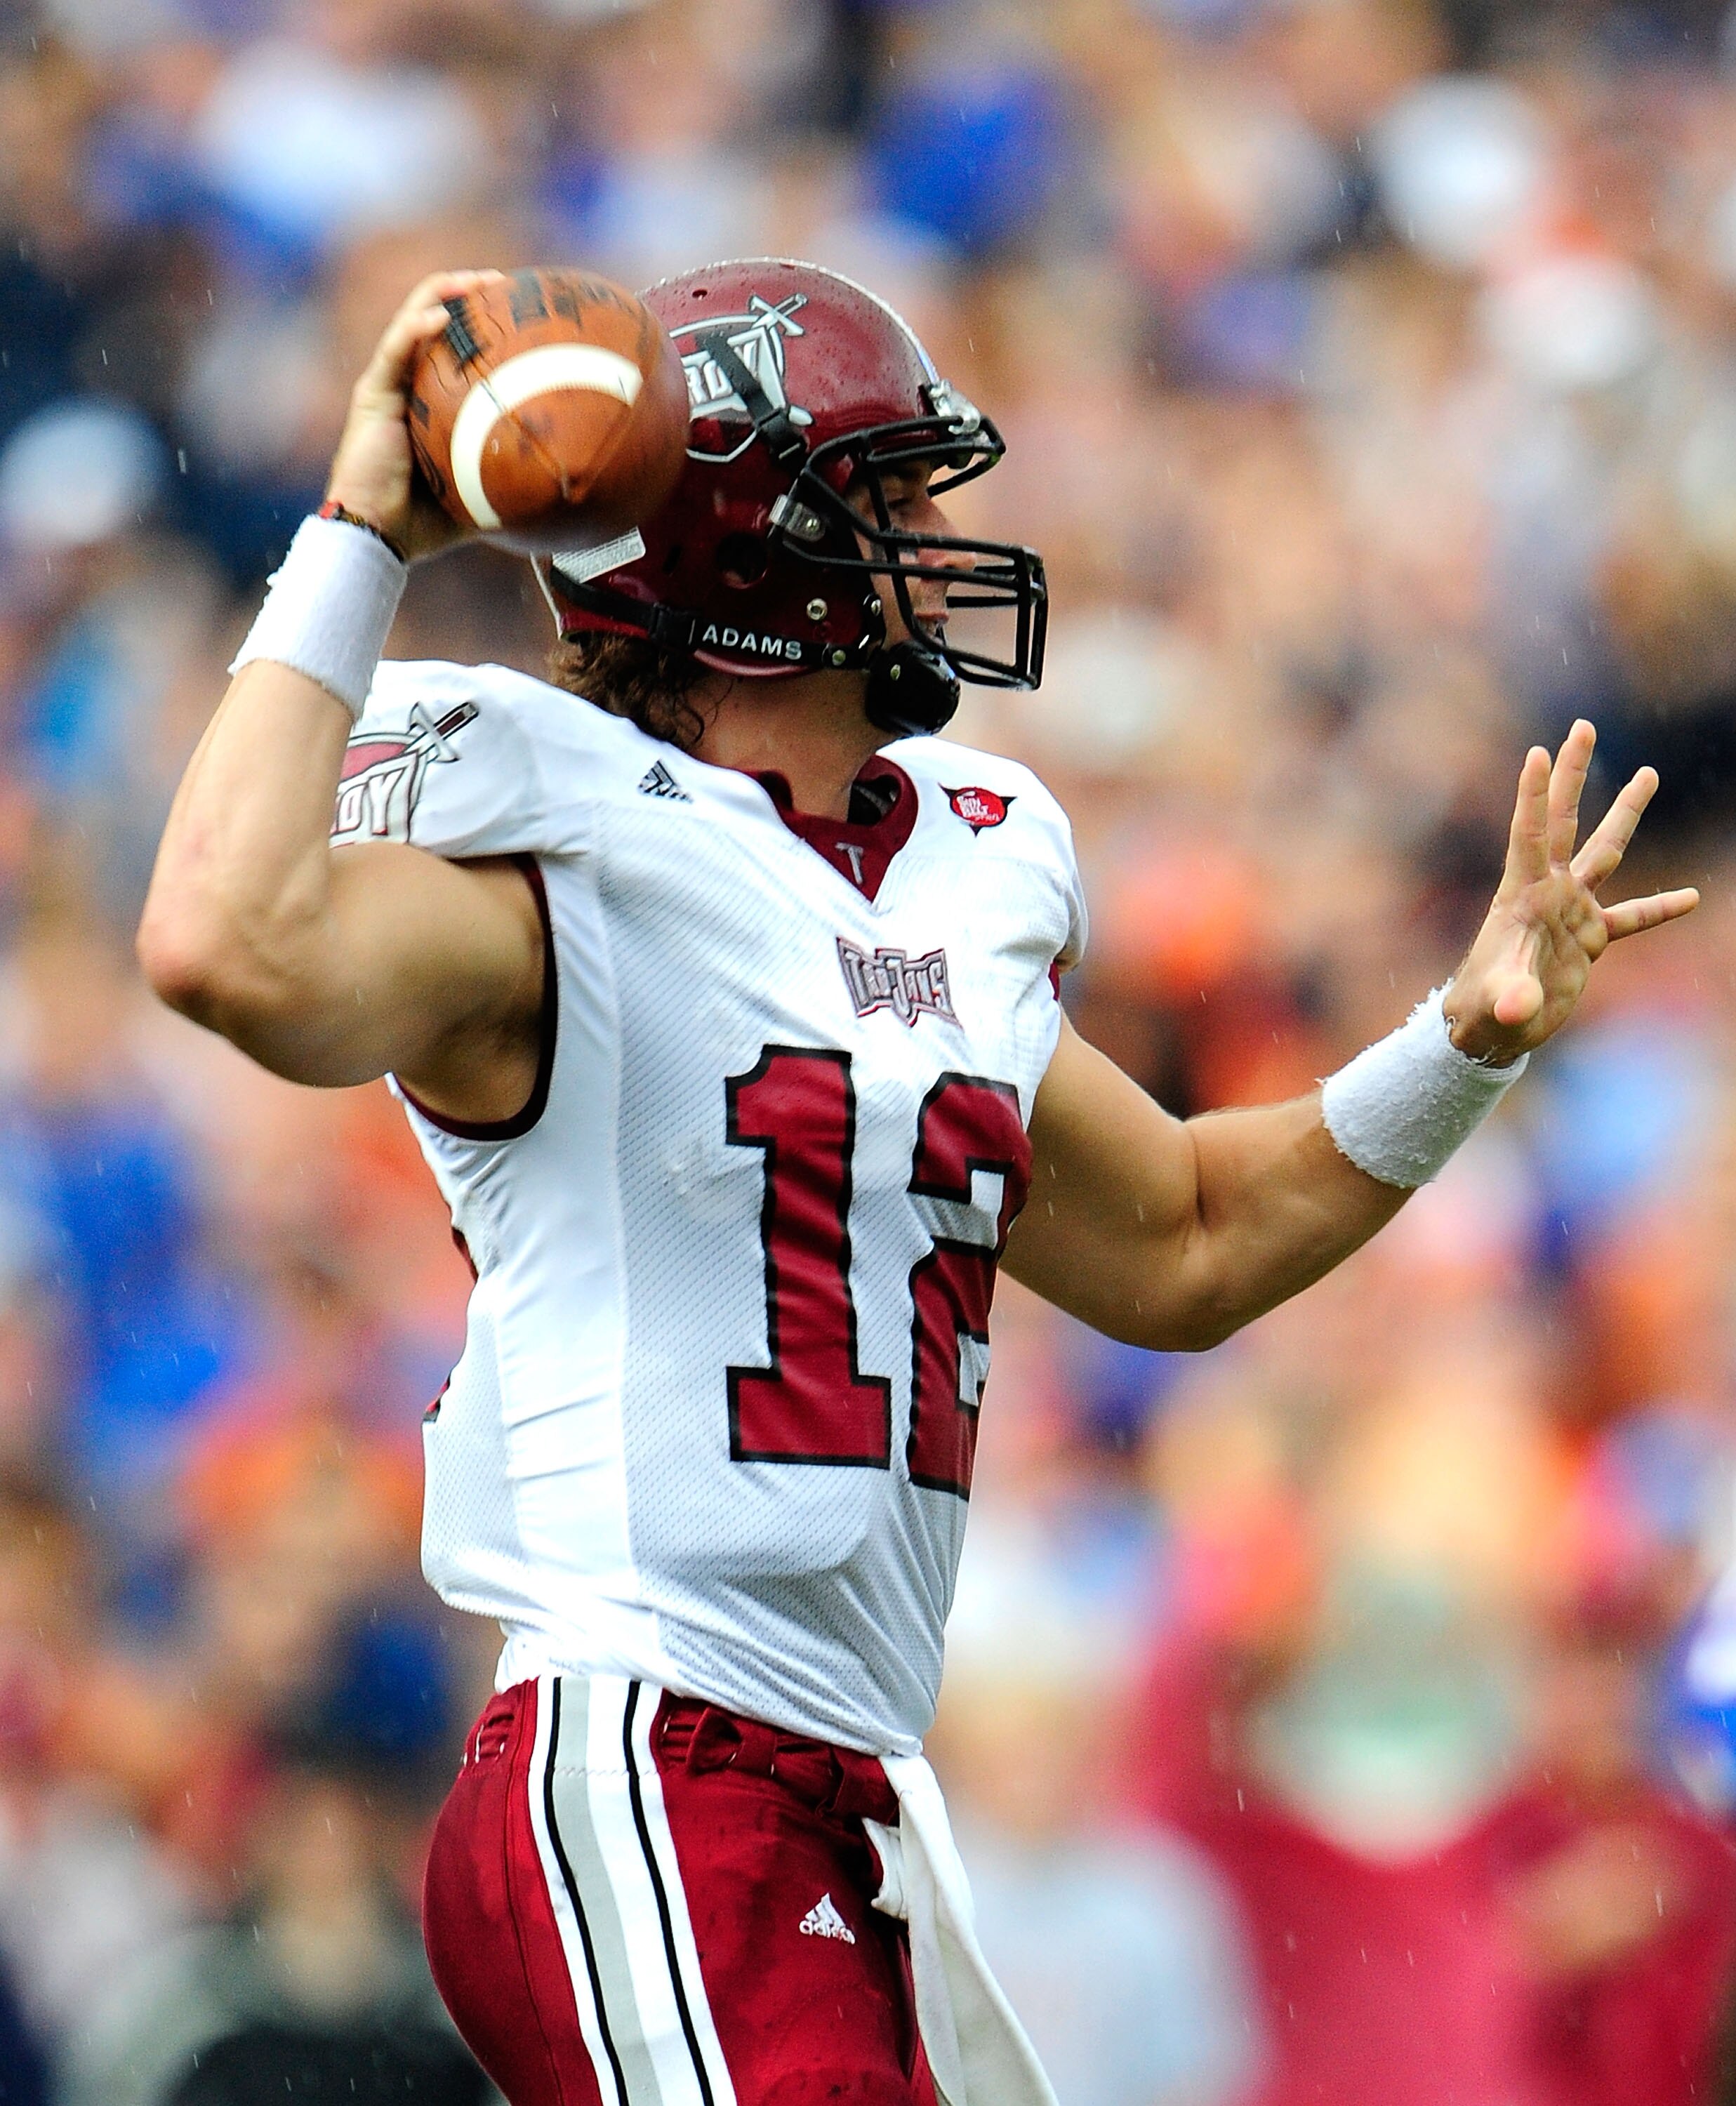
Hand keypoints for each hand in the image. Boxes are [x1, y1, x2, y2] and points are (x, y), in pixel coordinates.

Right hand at [324, 268, 504, 562]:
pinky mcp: (372, 393)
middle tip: (508, 283)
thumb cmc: (425, 523)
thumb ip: (510, 481)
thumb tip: (565, 490)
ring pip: (415, 320)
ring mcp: (388, 383)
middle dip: (470, 292)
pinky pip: (395, 350)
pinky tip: (443, 315)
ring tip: (480, 281)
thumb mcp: (480, 494)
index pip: (456, 347)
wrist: (378, 536)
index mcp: (430, 401)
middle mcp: (407, 383)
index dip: (485, 324)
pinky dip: (417, 328)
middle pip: (436, 319)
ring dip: (446, 293)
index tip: (523, 313)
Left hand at [1443, 721, 1698, 1064]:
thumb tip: (1520, 1007)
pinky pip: (1631, 917)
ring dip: (1624, 814)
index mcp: (1522, 895)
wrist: (1493, 1030)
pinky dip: (1659, 908)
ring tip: (1648, 773)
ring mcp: (1570, 911)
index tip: (1539, 751)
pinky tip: (1691, 897)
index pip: (1530, 834)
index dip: (1534, 796)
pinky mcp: (1589, 938)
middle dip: (1573, 775)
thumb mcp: (1497, 1005)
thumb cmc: (1483, 1012)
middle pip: (1564, 821)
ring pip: (1604, 851)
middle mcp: (1547, 891)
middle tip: (1582, 727)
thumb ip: (1511, 999)